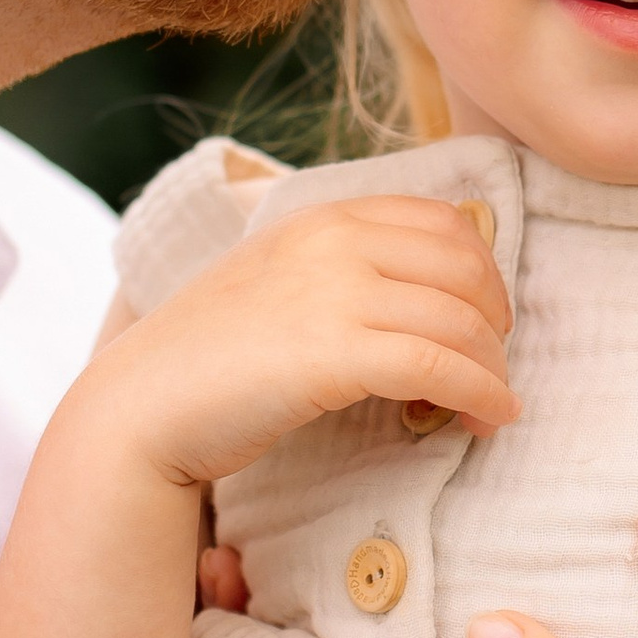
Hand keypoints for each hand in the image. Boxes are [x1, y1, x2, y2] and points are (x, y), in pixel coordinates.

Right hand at [87, 194, 514, 496]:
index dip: (484, 272)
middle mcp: (334, 241)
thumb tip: (421, 296)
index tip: (486, 319)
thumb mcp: (279, 282)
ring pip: (461, 320)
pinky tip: (488, 420)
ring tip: (491, 407)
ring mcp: (334, 293)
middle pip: (466, 267)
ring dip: (493, 369)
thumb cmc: (209, 359)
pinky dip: (481, 394)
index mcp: (323, 216)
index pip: (444, 221)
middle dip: (496, 320)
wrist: (142, 407)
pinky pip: (440, 366)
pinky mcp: (334, 354)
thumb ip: (341, 271)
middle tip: (492, 366)